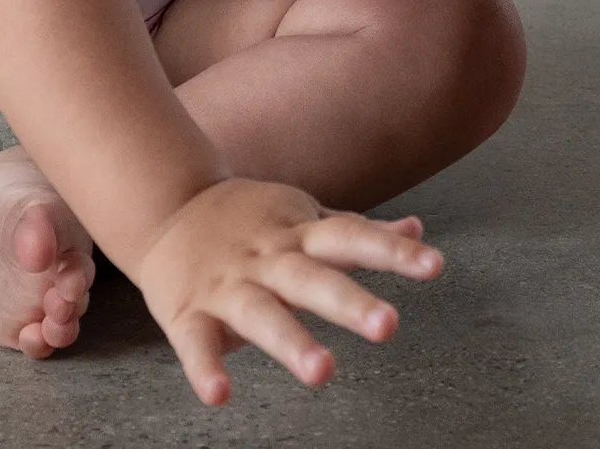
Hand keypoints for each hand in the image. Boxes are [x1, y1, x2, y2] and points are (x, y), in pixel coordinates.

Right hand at [130, 177, 443, 404]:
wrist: (165, 204)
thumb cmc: (246, 218)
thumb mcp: (302, 215)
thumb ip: (355, 229)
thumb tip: (417, 230)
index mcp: (298, 233)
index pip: (351, 237)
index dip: (392, 252)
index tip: (434, 266)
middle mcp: (267, 257)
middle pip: (311, 278)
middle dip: (349, 301)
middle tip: (388, 326)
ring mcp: (228, 285)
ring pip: (261, 314)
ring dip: (290, 341)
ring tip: (323, 372)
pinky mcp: (189, 313)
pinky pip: (197, 343)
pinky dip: (206, 368)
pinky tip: (220, 395)